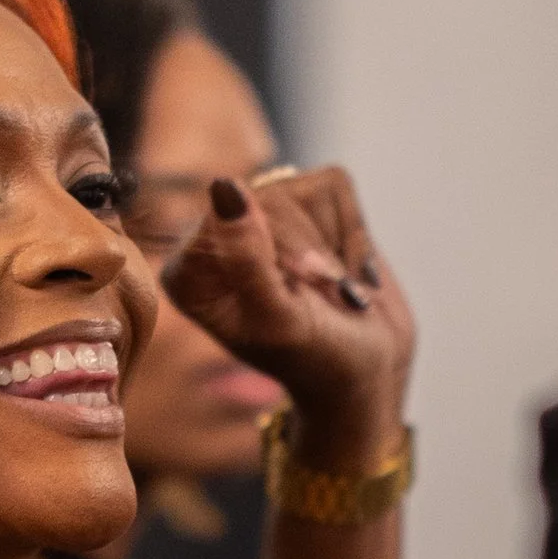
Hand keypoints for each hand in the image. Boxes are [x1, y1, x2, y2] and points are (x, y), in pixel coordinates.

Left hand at [160, 163, 414, 466]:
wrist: (369, 372)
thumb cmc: (319, 360)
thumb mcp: (279, 322)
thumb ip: (247, 259)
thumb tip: (224, 185)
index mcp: (188, 274)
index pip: (225, 216)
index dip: (276, 254)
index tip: (292, 298)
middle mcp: (216, 239)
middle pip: (268, 199)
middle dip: (308, 254)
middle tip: (319, 302)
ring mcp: (261, 216)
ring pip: (305, 188)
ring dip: (334, 246)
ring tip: (333, 292)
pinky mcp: (303, 203)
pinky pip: (335, 185)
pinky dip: (354, 232)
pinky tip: (346, 271)